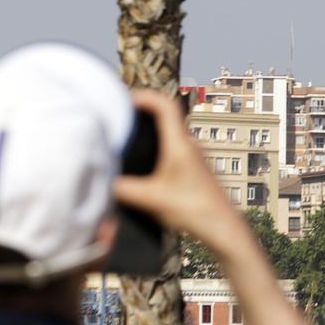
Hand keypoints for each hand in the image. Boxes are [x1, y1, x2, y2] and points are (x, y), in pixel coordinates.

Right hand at [110, 90, 249, 256]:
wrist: (224, 228)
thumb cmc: (193, 211)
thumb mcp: (150, 199)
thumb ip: (122, 189)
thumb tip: (99, 180)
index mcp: (180, 144)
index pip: (164, 105)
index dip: (143, 96)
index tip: (124, 99)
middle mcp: (190, 144)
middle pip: (165, 115)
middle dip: (142, 113)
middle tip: (120, 117)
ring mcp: (196, 155)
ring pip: (171, 132)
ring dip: (151, 130)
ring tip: (129, 138)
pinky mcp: (196, 168)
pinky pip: (175, 146)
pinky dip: (158, 145)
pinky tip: (146, 162)